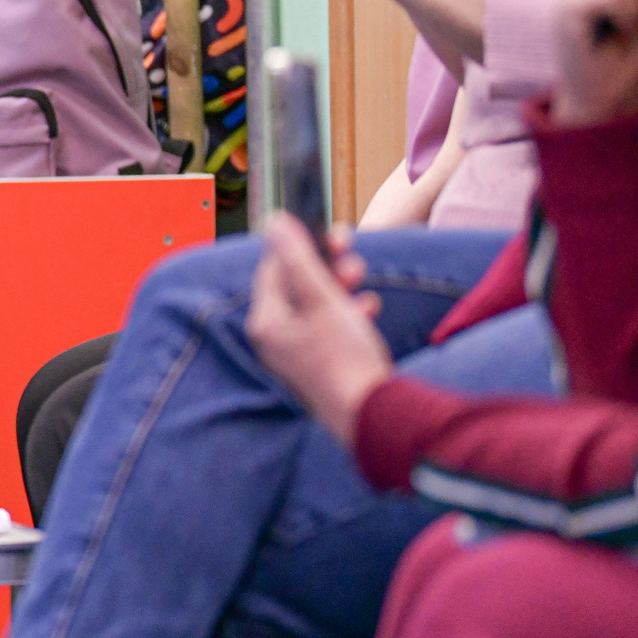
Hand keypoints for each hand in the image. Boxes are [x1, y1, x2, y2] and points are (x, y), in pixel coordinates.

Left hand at [246, 215, 392, 450]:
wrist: (372, 414)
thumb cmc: (345, 357)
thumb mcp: (322, 298)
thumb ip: (298, 258)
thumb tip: (275, 222)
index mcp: (266, 321)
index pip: (271, 268)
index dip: (298, 244)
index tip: (328, 232)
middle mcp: (275, 338)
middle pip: (294, 285)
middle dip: (325, 264)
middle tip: (348, 248)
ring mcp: (297, 352)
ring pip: (315, 303)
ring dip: (339, 285)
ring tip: (360, 280)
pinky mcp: (320, 363)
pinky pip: (330, 326)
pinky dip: (348, 312)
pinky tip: (368, 309)